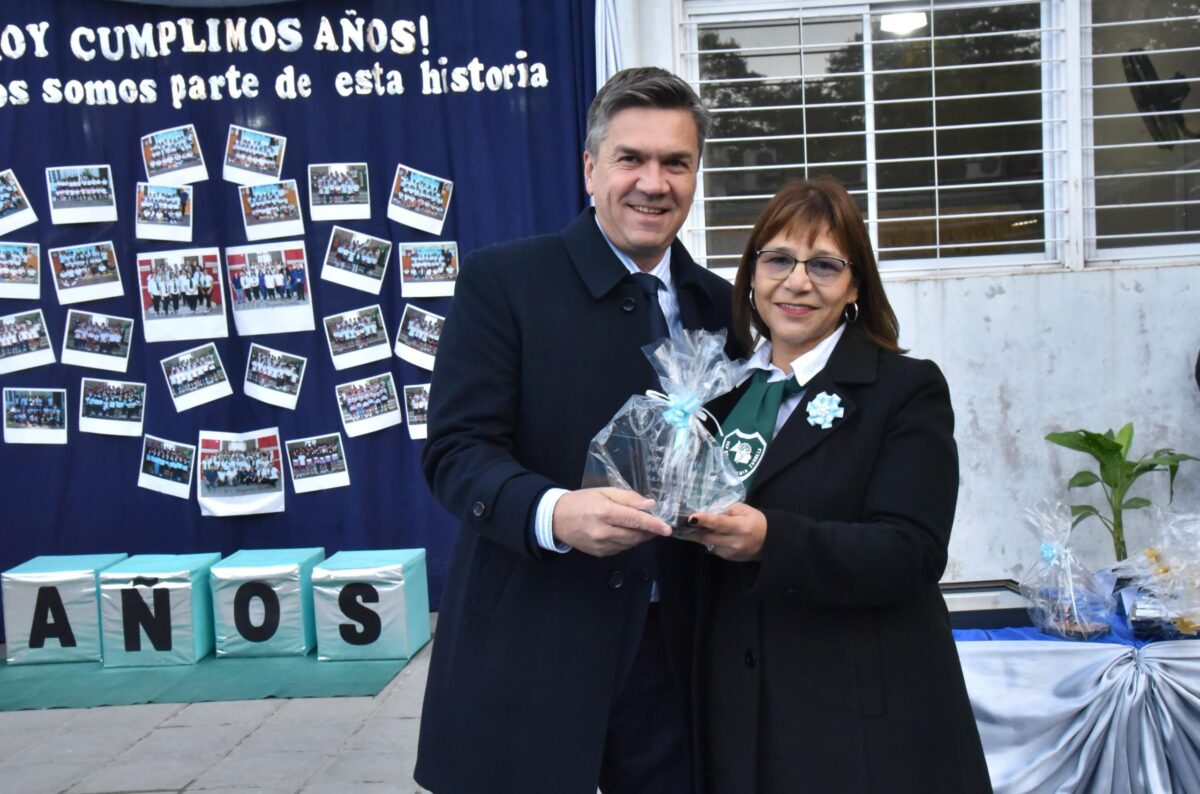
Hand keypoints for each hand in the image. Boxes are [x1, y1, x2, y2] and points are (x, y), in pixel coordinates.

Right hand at [552, 487, 671, 557]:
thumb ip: (628, 498)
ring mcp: (601, 546)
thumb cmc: (582, 501)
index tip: (667, 529)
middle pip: (636, 535)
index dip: (653, 524)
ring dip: (640, 536)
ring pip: (630, 544)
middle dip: (650, 531)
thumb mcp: (604, 492)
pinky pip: (622, 548)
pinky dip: (628, 541)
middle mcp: (603, 532)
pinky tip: (625, 532)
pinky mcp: (600, 554)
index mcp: (605, 512)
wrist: (557, 518)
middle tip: (657, 524)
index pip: (635, 520)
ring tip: (640, 526)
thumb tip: (650, 505)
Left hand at [686, 503, 766, 561]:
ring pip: (708, 543)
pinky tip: (716, 536)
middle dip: (694, 530)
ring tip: (698, 527)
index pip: (719, 523)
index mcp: (740, 527)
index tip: (691, 518)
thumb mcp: (743, 509)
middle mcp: (735, 541)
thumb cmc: (756, 521)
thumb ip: (726, 510)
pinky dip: (712, 541)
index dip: (704, 520)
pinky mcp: (729, 558)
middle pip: (708, 536)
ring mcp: (731, 552)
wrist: (770, 541)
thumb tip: (709, 512)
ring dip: (702, 535)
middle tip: (684, 524)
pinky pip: (714, 548)